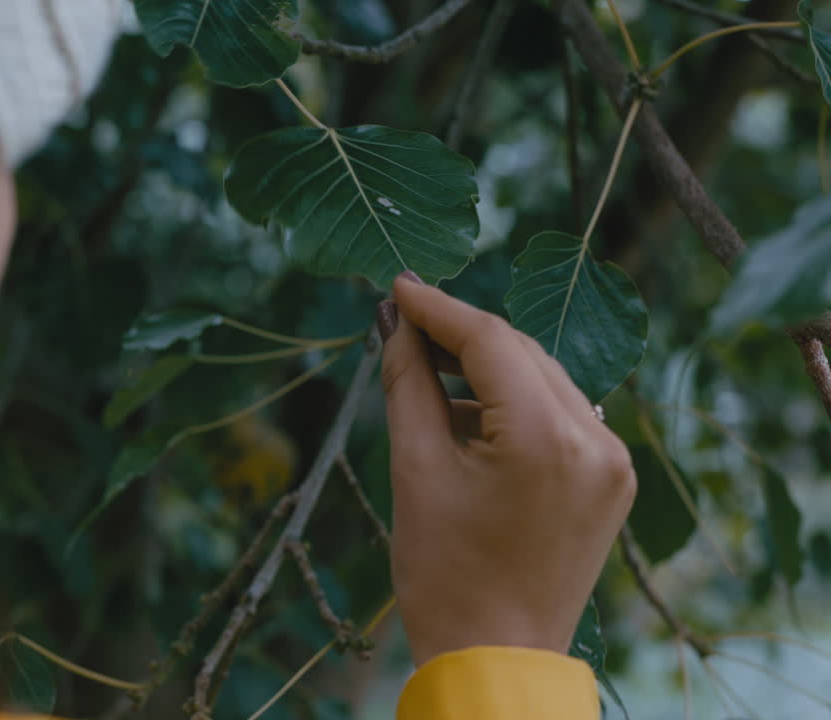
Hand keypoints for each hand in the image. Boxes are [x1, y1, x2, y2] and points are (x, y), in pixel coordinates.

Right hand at [378, 271, 634, 667]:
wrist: (497, 657)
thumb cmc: (446, 576)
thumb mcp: (415, 471)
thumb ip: (409, 383)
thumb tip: (395, 323)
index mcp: (546, 439)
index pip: (491, 341)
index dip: (439, 309)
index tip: (399, 286)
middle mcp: (595, 441)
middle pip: (522, 353)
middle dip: (461, 335)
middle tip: (403, 322)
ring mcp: (612, 462)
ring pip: (543, 379)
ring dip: (488, 368)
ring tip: (427, 369)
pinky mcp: (612, 480)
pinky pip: (562, 415)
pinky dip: (515, 403)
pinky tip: (470, 414)